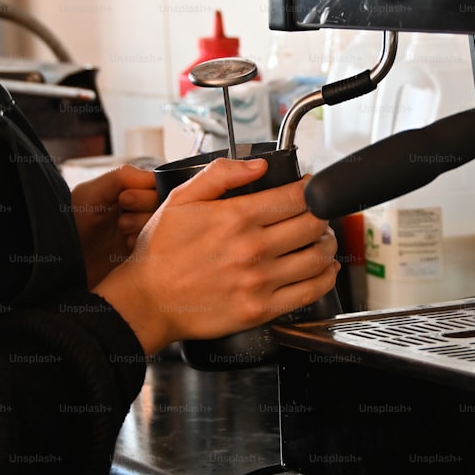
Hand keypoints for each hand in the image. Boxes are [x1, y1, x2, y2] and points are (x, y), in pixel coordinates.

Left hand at [70, 165, 158, 288]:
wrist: (59, 268)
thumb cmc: (68, 227)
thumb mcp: (88, 194)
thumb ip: (121, 177)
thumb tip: (153, 177)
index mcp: (124, 192)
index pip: (155, 184)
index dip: (146, 191)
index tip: (125, 200)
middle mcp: (135, 211)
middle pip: (164, 203)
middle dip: (144, 209)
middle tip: (121, 222)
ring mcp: (141, 233)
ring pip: (165, 223)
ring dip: (145, 227)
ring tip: (124, 237)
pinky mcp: (143, 254)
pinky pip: (162, 245)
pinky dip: (149, 244)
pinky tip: (130, 249)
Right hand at [93, 158, 339, 354]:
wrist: (146, 301)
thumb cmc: (160, 253)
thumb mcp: (181, 199)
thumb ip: (221, 174)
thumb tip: (258, 165)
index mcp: (236, 217)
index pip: (296, 197)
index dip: (311, 188)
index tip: (310, 188)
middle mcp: (252, 248)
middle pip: (313, 224)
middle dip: (321, 214)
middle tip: (317, 213)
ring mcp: (259, 281)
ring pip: (318, 256)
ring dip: (327, 244)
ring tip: (321, 239)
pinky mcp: (261, 309)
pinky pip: (310, 291)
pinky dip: (326, 277)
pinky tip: (323, 269)